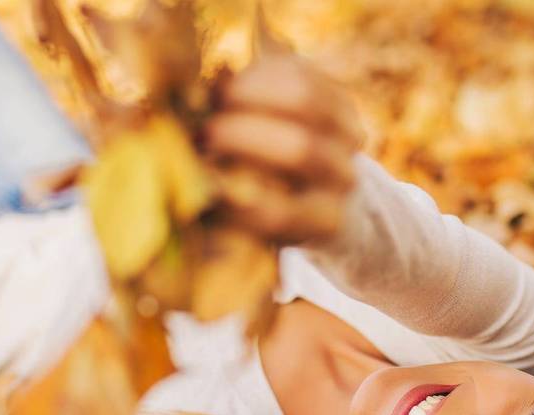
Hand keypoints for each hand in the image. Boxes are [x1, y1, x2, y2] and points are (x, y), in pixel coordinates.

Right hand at [204, 54, 363, 246]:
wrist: (316, 185)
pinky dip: (260, 76)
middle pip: (299, 149)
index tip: (198, 186)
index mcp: (323, 221)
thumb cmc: (264, 206)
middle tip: (202, 134)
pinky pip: (301, 74)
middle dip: (240, 136)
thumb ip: (223, 205)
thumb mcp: (247, 221)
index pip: (278, 213)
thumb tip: (185, 179)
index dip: (233, 200)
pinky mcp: (339, 99)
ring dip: (249, 95)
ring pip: (303, 100)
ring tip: (214, 101)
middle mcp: (343, 179)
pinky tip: (230, 85)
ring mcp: (348, 136)